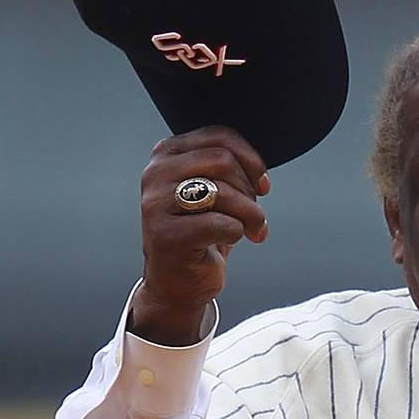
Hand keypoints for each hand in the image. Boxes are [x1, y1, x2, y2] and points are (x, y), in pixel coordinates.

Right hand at [131, 126, 270, 344]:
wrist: (177, 282)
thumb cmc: (199, 235)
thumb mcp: (212, 193)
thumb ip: (227, 169)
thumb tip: (259, 170)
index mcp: (166, 154)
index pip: (218, 136)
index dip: (250, 159)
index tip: (262, 183)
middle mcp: (156, 174)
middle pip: (223, 162)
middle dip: (250, 190)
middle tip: (256, 214)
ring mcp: (157, 205)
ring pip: (224, 192)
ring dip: (251, 214)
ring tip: (255, 229)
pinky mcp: (167, 236)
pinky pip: (222, 224)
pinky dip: (238, 233)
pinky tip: (234, 241)